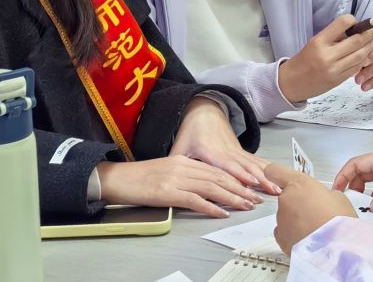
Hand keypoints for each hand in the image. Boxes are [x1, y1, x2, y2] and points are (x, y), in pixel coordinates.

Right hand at [98, 155, 258, 217]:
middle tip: (255, 199)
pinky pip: (194, 199)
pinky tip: (222, 212)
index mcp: (184, 160)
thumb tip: (204, 188)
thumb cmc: (139, 178)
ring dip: (232, 197)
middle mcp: (184, 166)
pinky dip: (211, 206)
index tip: (250, 188)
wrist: (116, 178)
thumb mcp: (167, 171)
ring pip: (211, 187)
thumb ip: (186, 176)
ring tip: (246, 205)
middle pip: (218, 177)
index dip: (236, 179)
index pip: (216, 170)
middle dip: (240, 189)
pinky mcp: (168, 191)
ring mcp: (176, 178)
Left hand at [171, 97, 277, 196]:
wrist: (205, 111)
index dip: (240, 176)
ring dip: (266, 177)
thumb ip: (176, 164)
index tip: (251, 185)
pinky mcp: (240, 152)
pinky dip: (267, 170)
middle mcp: (227, 151)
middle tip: (270, 193)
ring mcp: (236, 151)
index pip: (227, 167)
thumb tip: (169, 182)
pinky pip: (255, 161)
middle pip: (245, 169)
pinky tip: (275, 178)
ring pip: (253, 165)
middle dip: (259, 182)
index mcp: (211, 151)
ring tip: (277, 189)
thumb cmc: (192, 129)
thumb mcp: (179, 146)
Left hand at [265, 162, 356, 254]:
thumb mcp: (338, 197)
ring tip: (316, 228)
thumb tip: (323, 199)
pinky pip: (285, 231)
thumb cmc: (339, 222)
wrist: (335, 250)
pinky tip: (309, 237)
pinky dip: (293, 234)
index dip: (278, 175)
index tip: (281, 177)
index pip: (275, 171)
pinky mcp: (281, 238)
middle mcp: (286, 200)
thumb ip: (324, 193)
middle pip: (287, 196)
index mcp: (299, 184)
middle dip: (298, 202)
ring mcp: (281, 220)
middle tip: (316, 211)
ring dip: (297, 219)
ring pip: (286, 215)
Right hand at [278, 15, 372, 101]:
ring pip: (361, 55)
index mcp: (319, 41)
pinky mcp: (339, 80)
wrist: (291, 83)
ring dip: (371, 46)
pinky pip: (357, 68)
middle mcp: (328, 55)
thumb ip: (334, 36)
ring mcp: (334, 69)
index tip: (357, 21)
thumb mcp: (314, 42)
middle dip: (370, 33)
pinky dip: (364, 60)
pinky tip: (367, 54)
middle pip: (357, 41)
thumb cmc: (303, 59)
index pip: (343, 23)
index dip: (353, 20)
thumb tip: (355, 27)